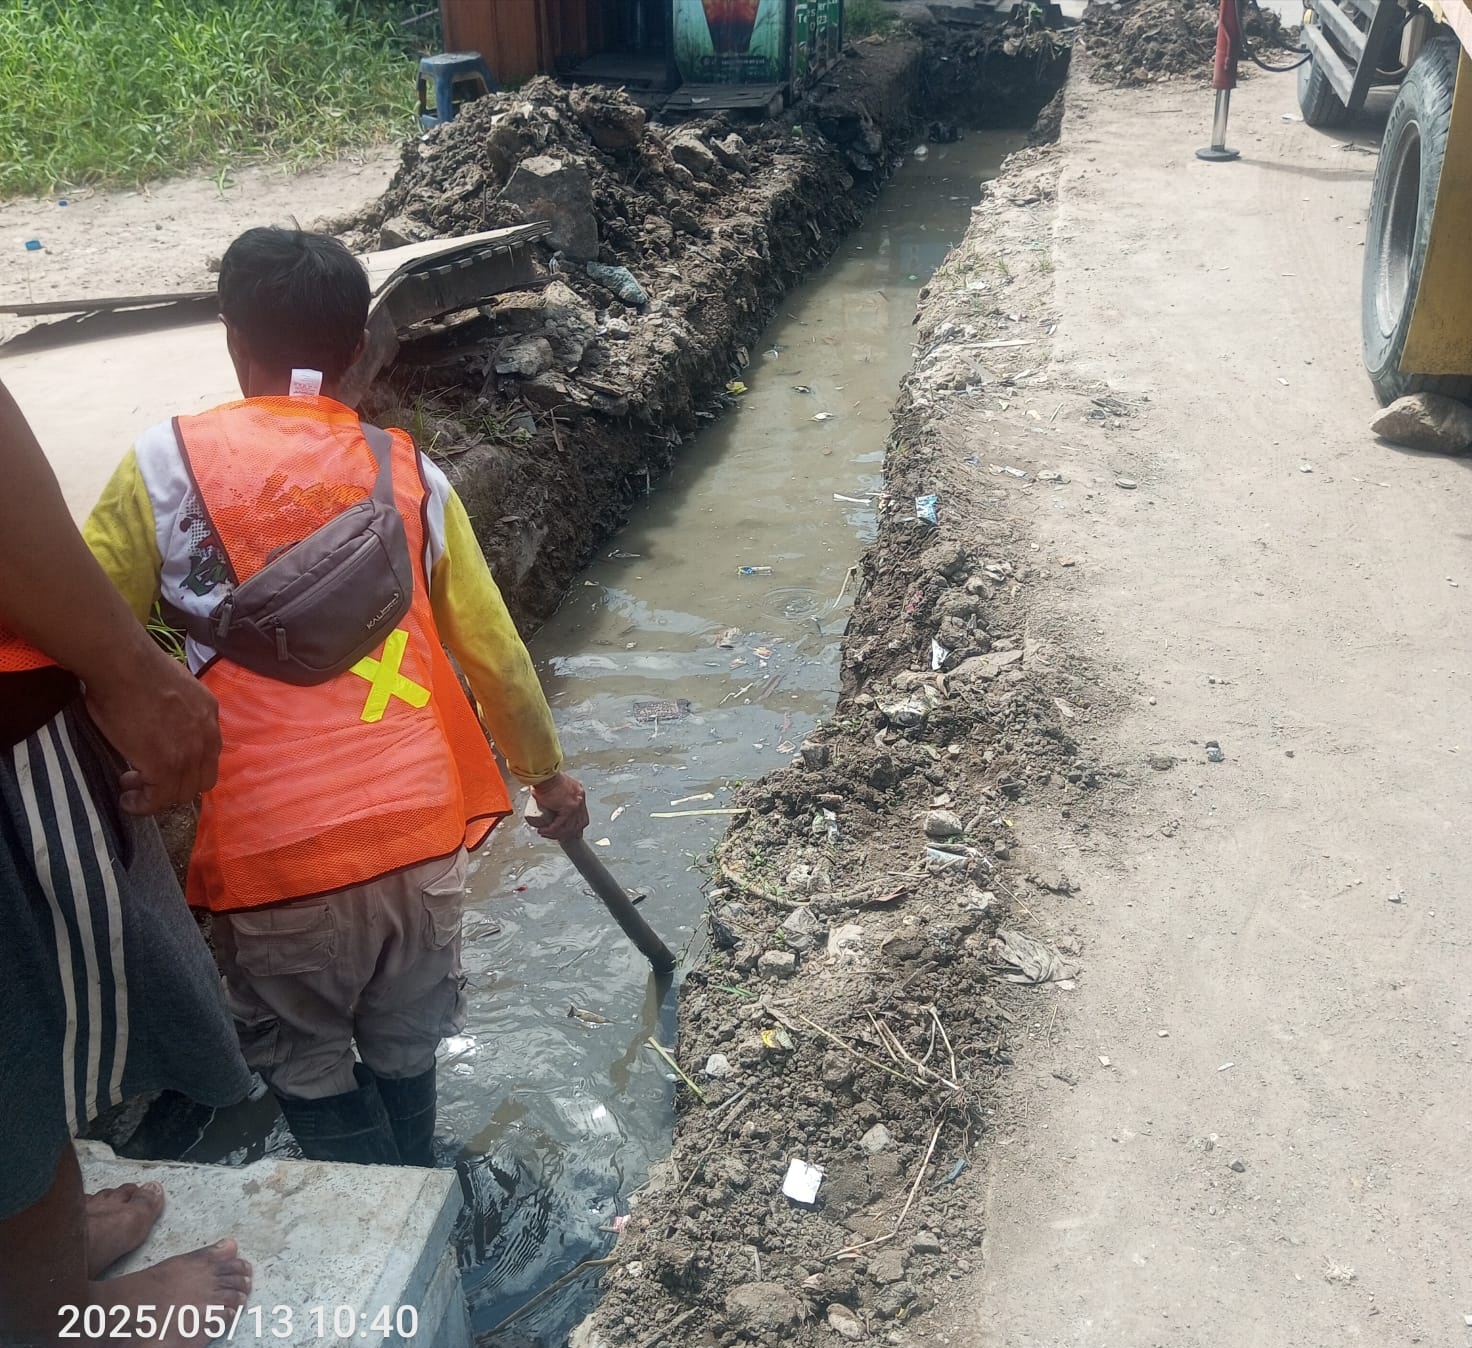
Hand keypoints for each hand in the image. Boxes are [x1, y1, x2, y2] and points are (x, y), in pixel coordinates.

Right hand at [84, 645, 220, 815]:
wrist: (124, 665)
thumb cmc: (137, 669)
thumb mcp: (176, 687)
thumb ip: (179, 709)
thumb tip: (162, 720)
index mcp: (209, 715)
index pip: (209, 756)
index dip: (188, 768)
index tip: (164, 768)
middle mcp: (206, 736)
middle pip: (201, 780)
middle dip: (175, 786)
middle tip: (146, 780)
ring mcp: (188, 753)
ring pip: (181, 793)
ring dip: (156, 796)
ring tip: (131, 786)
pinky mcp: (165, 765)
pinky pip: (158, 798)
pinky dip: (143, 804)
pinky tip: (127, 799)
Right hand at [525, 772, 588, 841]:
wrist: (544, 774)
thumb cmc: (546, 778)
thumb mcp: (556, 786)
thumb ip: (558, 792)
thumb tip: (551, 800)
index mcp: (579, 794)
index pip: (582, 814)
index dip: (575, 825)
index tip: (566, 831)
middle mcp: (580, 799)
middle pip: (579, 823)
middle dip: (568, 833)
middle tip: (556, 836)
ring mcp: (576, 804)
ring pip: (568, 826)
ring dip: (556, 833)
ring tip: (546, 834)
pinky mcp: (568, 808)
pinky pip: (560, 824)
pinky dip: (551, 830)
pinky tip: (543, 831)